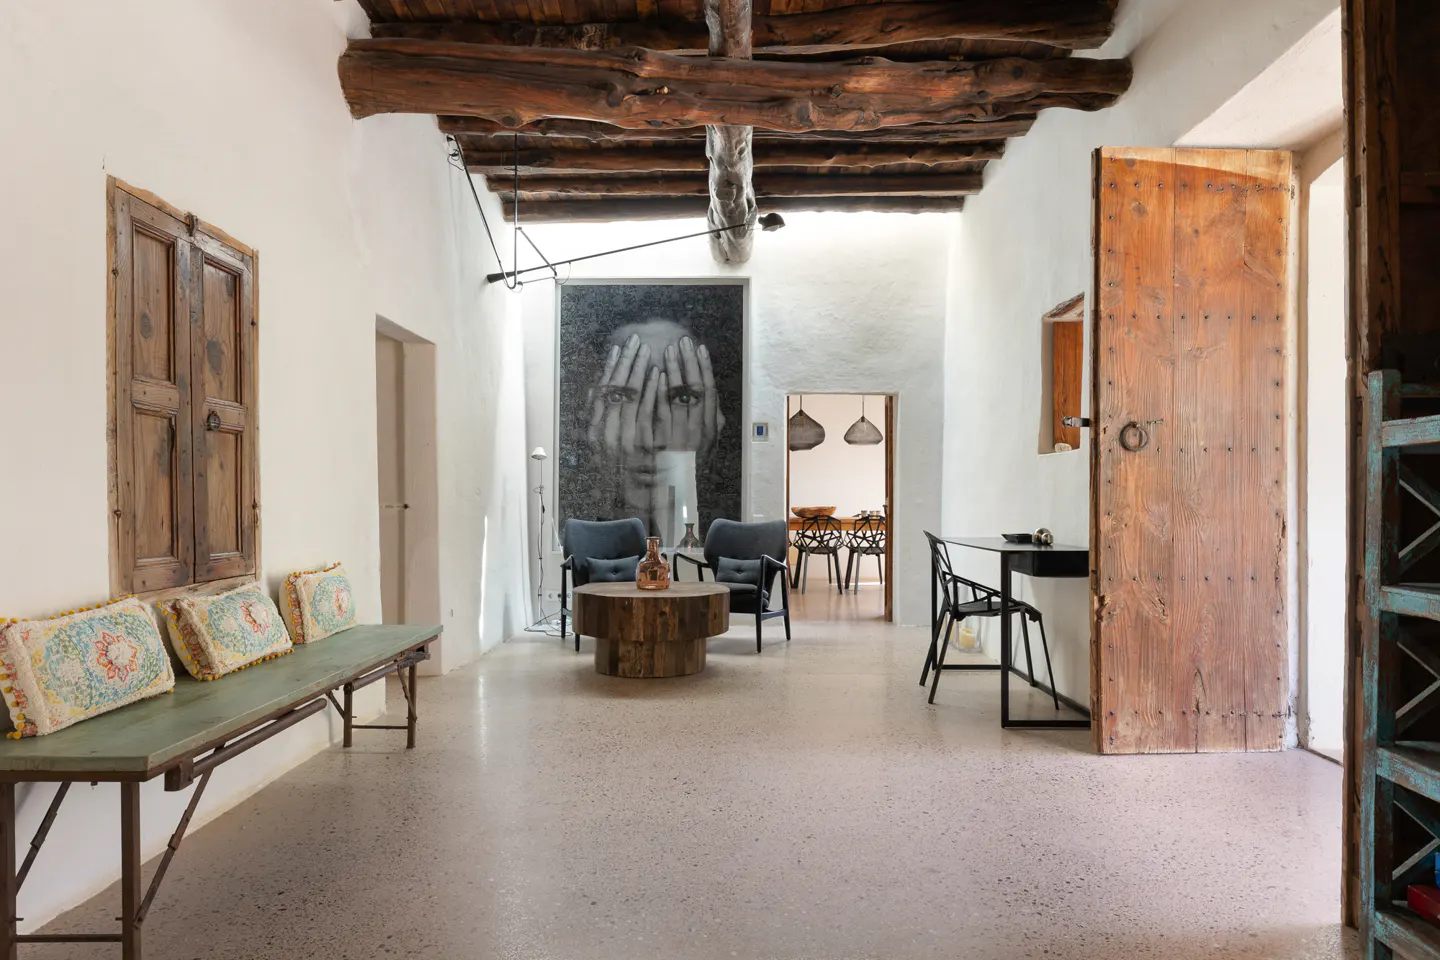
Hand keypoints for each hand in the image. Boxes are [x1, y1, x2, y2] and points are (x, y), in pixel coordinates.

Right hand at [586, 335, 659, 460]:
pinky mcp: (648, 445)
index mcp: (596, 431)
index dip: (610, 368)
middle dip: (626, 362)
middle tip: (636, 340)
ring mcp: (627, 440)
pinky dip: (652, 391)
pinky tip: (658, 374)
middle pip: (616, 389)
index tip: (618, 347)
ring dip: (639, 370)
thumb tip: (596, 389)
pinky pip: (648, 412)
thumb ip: (599, 417)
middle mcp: (607, 435)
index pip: (602, 392)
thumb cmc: (622, 469)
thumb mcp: (603, 444)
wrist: (639, 501)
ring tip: (647, 349)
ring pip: (632, 397)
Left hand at [655, 337, 724, 457]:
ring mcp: (675, 436)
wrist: (672, 495)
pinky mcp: (656, 442)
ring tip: (668, 350)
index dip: (704, 368)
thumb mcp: (708, 445)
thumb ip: (712, 420)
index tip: (700, 348)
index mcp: (708, 429)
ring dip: (672, 371)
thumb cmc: (691, 466)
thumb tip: (713, 396)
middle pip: (692, 389)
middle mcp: (695, 431)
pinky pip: (656, 412)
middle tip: (682, 341)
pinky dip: (657, 391)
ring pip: (674, 396)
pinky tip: (655, 374)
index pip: (708, 392)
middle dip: (687, 362)